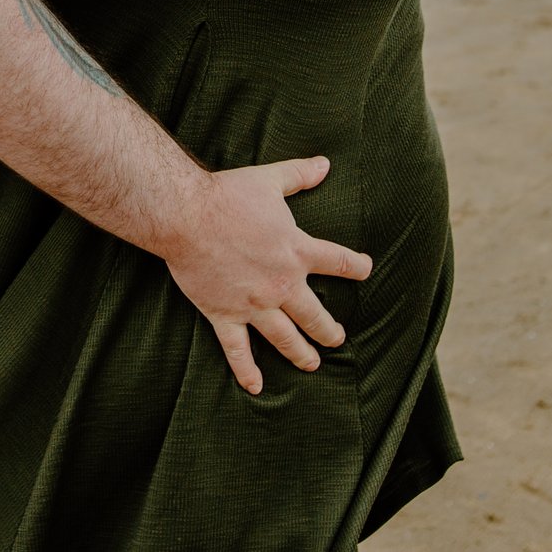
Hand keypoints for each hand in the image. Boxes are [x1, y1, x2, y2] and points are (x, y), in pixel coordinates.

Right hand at [160, 156, 372, 395]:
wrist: (186, 215)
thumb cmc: (227, 195)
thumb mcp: (269, 179)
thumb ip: (300, 174)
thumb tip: (325, 163)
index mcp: (297, 250)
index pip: (339, 262)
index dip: (356, 267)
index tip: (365, 270)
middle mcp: (282, 283)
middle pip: (315, 315)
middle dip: (329, 330)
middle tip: (337, 338)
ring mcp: (254, 304)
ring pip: (285, 338)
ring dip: (301, 353)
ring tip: (311, 364)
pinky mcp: (225, 314)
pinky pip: (238, 350)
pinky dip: (247, 371)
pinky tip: (256, 387)